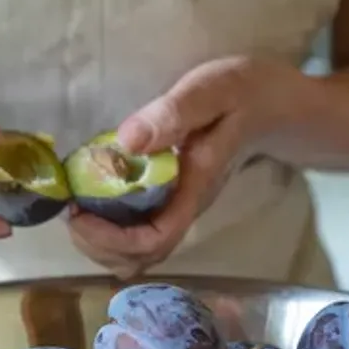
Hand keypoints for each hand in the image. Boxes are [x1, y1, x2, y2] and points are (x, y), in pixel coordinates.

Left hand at [68, 56, 295, 276]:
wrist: (278, 106)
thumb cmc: (247, 93)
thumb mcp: (214, 90)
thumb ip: (174, 114)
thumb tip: (127, 142)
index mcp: (195, 190)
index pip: (154, 239)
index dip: (110, 239)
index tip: (78, 213)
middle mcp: (186, 209)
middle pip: (140, 258)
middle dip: (96, 245)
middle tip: (70, 210)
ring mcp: (180, 208)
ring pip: (137, 253)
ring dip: (99, 242)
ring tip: (77, 207)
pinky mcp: (173, 200)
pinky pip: (139, 233)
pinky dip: (109, 229)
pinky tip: (93, 200)